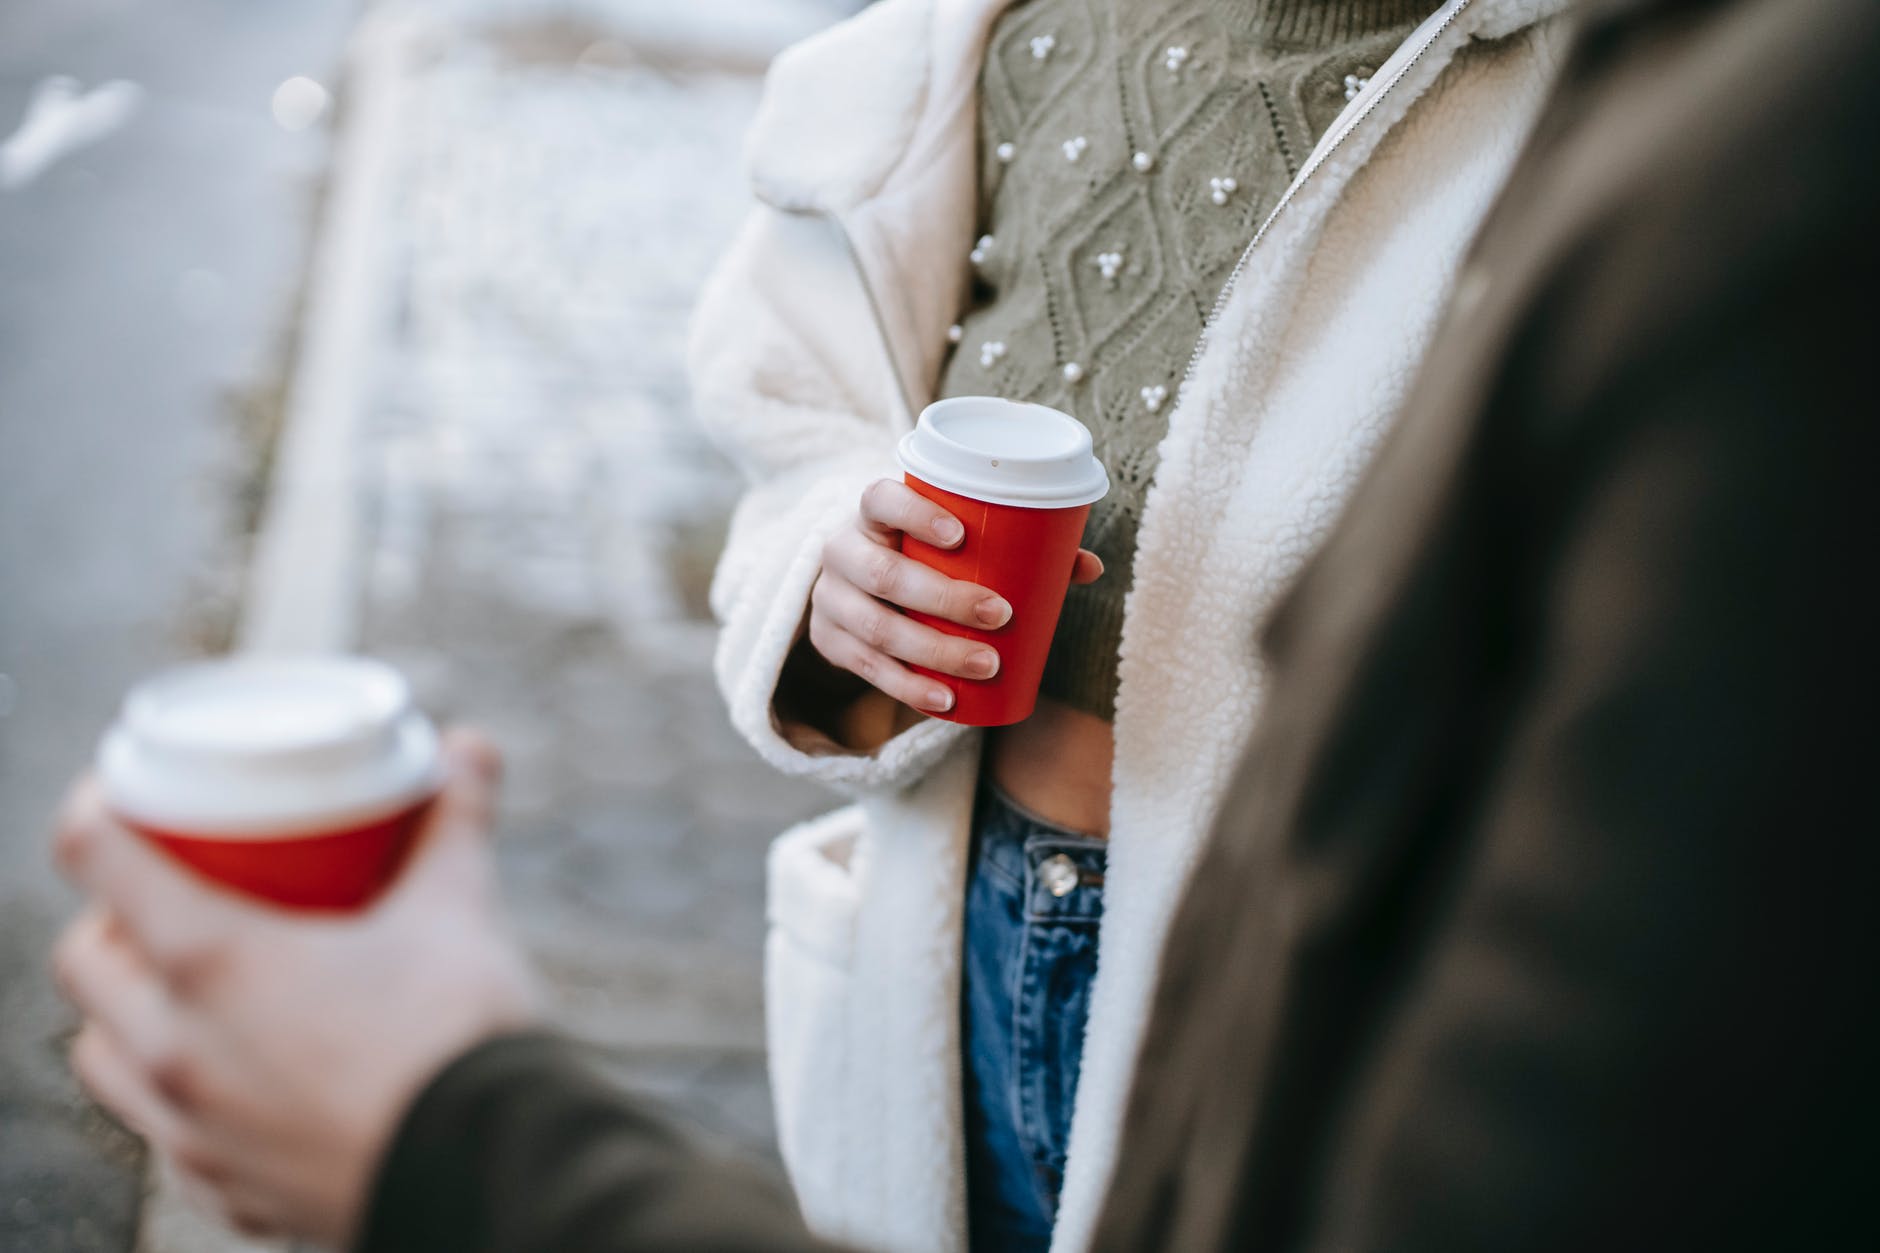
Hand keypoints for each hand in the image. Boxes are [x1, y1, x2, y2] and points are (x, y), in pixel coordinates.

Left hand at [52, 730, 539, 1246]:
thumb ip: (455, 820)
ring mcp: (196, 1131)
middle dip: (114, 918)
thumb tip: (469, 745)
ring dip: (127, 1012)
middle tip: (174, 892)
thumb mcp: (457, 907)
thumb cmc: (463, 1033)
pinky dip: (185, 1096)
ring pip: (107, 1059)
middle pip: (84, 963)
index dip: (100, 808)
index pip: (99, 859)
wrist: (496, 1168)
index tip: (126, 792)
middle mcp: (179, 1050)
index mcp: (213, 963)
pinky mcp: (230, 1191)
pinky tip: (241, 1080)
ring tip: (190, 988)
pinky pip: (172, 1136)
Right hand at [808, 478, 1102, 713]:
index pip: (879, 499)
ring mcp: (830, 600)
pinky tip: (945, 700)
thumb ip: (1014, 548)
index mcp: (871, 514)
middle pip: (884, 574)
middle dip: (945, 599)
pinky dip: (910, 688)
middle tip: (1002, 615)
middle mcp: (842, 552)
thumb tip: (1088, 567)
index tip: (962, 535)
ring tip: (987, 665)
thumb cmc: (917, 557)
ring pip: (877, 629)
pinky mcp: (829, 643)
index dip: (915, 513)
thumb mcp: (945, 545)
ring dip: (935, 652)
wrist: (851, 589)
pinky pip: (869, 670)